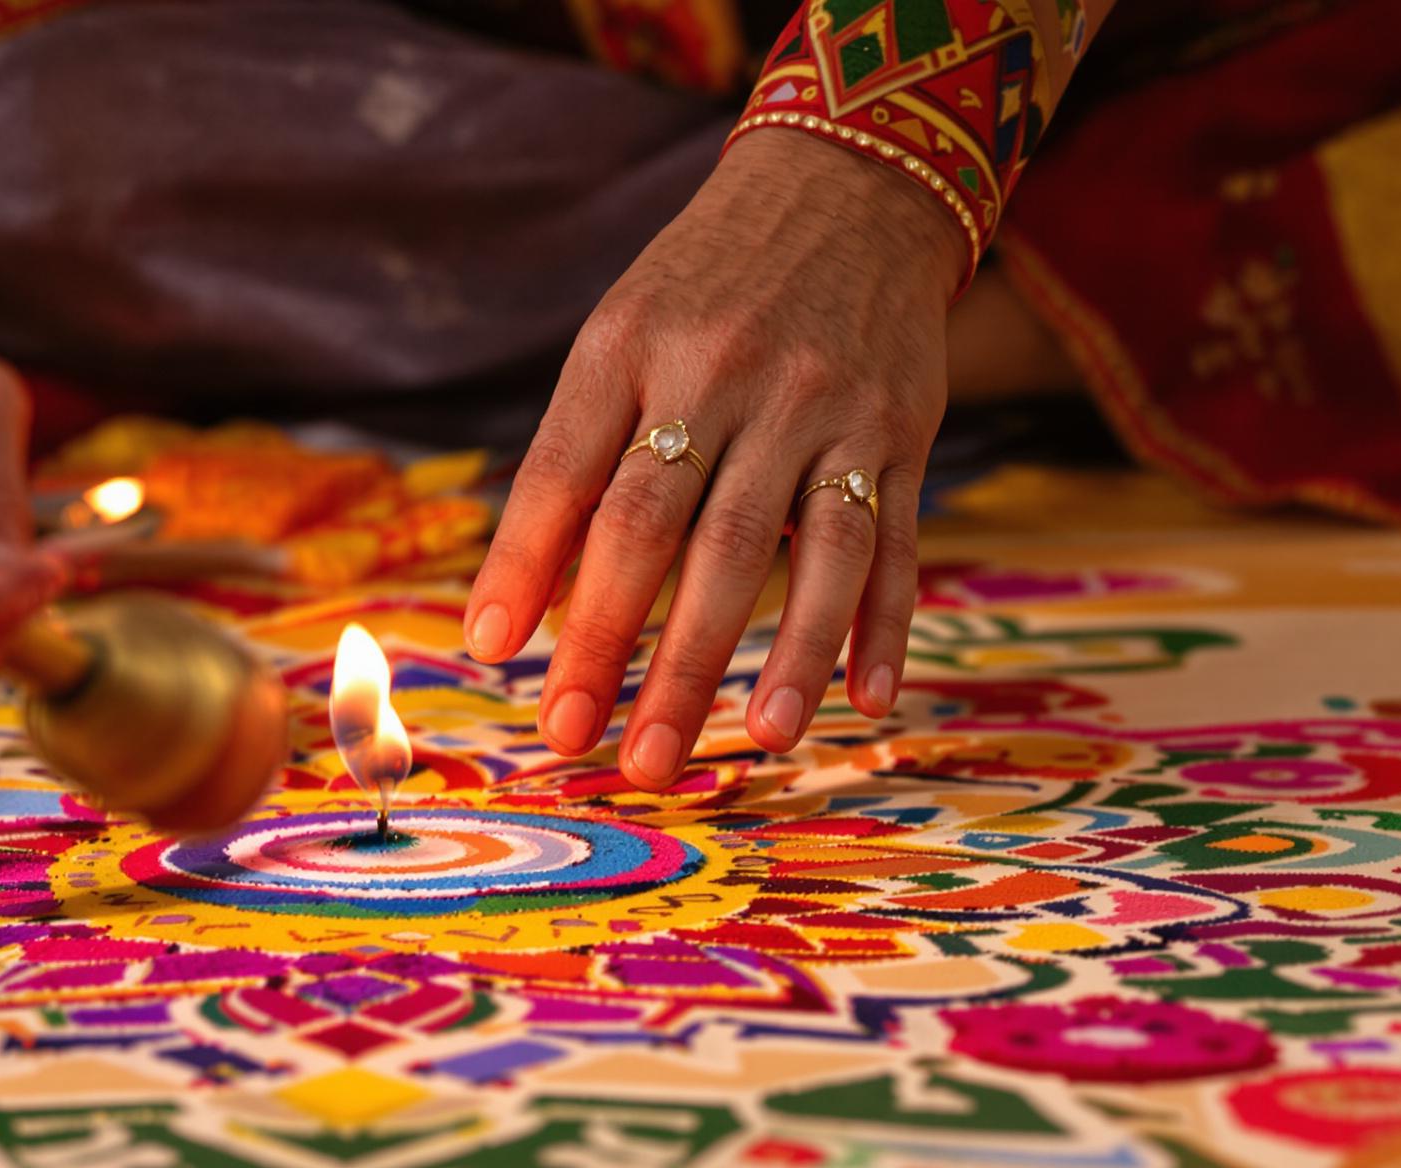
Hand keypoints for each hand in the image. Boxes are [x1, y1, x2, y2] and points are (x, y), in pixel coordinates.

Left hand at [464, 130, 959, 781]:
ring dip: (778, 655)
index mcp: (633, 352)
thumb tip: (499, 623)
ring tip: (747, 744)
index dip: (527, 567)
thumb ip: (564, 470)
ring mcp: (825, 408)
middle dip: (635, 647)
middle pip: (675, 531)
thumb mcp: (615, 344)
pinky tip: (866, 703)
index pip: (568, 475)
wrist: (847, 183)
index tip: (496, 659)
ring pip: (801, 549)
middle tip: (604, 750)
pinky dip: (882, 627)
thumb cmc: (702, 294)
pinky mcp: (903, 431)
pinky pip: (896, 543)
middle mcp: (728, 378)